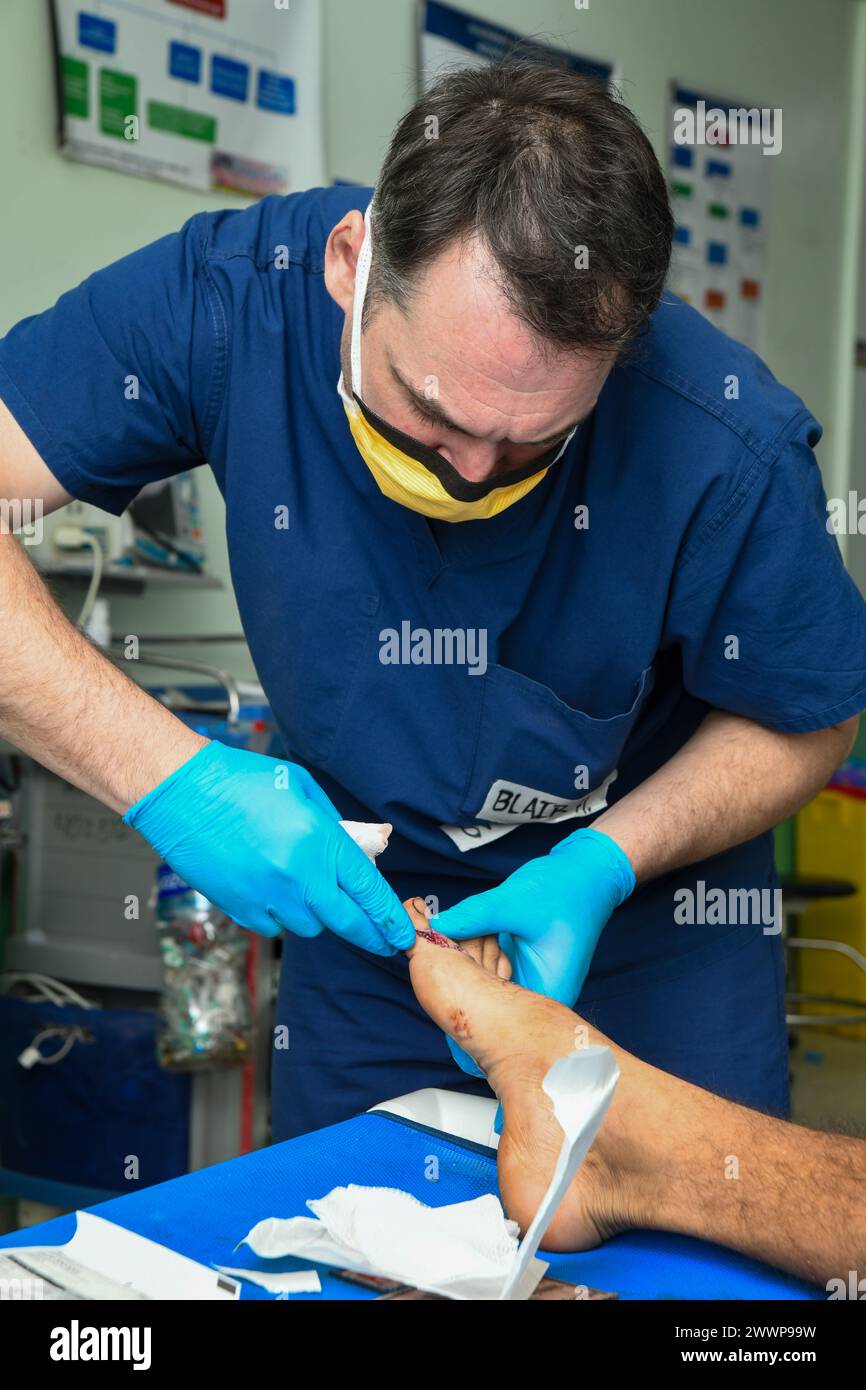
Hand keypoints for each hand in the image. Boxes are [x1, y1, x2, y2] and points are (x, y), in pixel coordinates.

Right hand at [124, 740, 413, 953]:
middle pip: (346, 922)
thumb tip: (363, 848)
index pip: (368, 890)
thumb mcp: (302, 788)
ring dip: (317, 915)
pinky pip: (274, 927)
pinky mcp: (240, 909)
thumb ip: (336, 824)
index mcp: (319, 841)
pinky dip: (281, 916)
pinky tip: (273, 890)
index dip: (390, 917)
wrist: (182, 792)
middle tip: (384, 941)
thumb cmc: (241, 781)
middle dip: (370, 934)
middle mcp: (297, 876)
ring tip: (306, 888)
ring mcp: (267, 897)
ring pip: (310, 927)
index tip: (403, 933)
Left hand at [435, 827, 634, 1039]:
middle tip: (436, 979)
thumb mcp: (514, 902)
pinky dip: (477, 960)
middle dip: (464, 996)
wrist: (587, 871)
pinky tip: (461, 943)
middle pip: (495, 1012)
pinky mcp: (525, 965)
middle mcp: (542, 993)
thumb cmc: (564, 889)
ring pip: (491, 989)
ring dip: (468, 975)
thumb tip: (434, 928)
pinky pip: (494, 971)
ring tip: (442, 957)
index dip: (475, 1029)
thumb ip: (473, 917)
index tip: (445, 1012)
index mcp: (548, 990)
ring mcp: (533, 979)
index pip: (507, 1030)